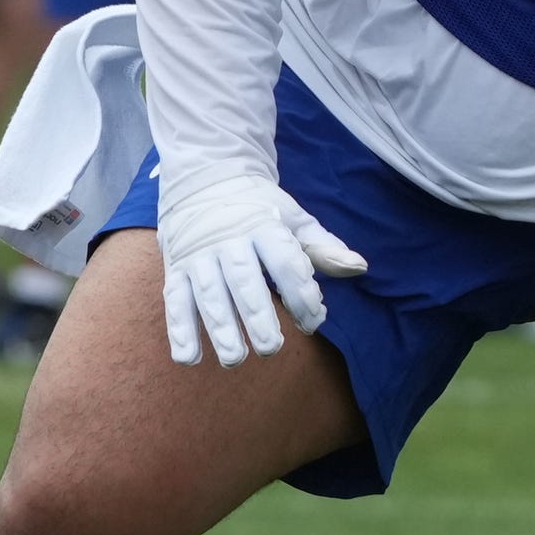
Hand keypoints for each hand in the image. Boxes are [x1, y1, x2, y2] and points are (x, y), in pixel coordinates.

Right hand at [152, 163, 367, 366]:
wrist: (204, 176)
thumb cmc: (258, 205)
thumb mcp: (292, 217)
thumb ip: (322, 247)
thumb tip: (359, 267)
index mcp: (263, 225)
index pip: (285, 261)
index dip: (301, 293)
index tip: (314, 320)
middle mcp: (228, 240)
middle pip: (244, 280)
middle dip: (257, 315)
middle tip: (271, 346)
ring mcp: (198, 255)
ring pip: (209, 294)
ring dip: (219, 328)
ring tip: (234, 358)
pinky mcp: (176, 268)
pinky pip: (175, 300)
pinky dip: (180, 329)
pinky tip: (189, 358)